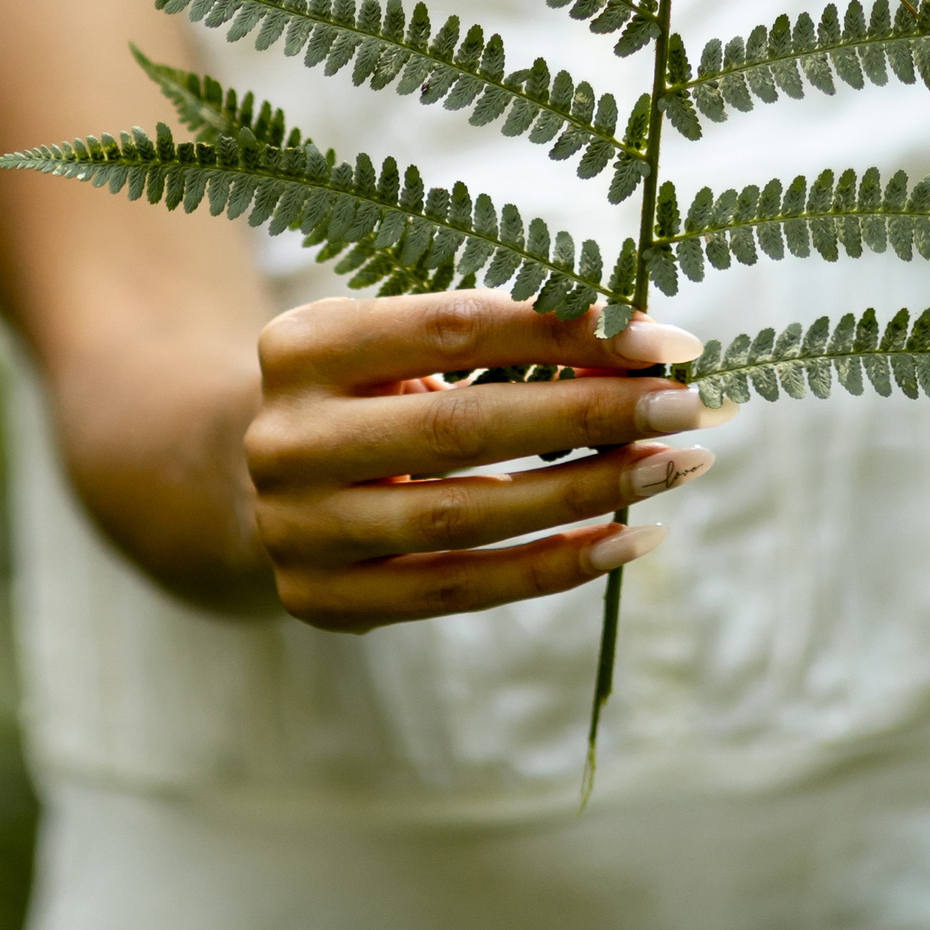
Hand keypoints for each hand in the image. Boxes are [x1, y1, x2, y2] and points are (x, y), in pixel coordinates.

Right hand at [246, 292, 712, 631]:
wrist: (244, 479)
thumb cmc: (363, 390)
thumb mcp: (399, 345)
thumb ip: (499, 340)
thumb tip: (642, 348)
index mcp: (304, 344)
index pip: (454, 326)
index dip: (563, 328)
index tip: (664, 338)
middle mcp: (288, 437)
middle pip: (464, 425)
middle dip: (589, 411)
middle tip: (685, 405)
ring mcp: (298, 530)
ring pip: (468, 514)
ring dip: (588, 490)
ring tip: (674, 466)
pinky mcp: (323, 602)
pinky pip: (459, 589)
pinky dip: (552, 566)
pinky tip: (627, 539)